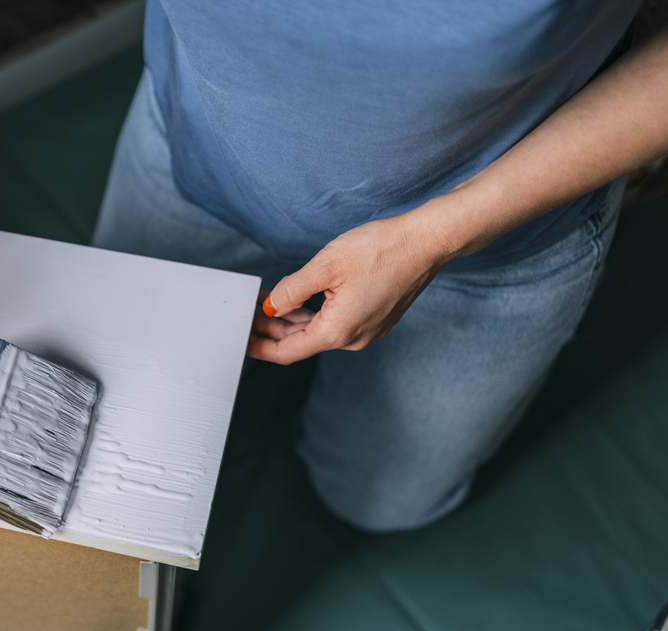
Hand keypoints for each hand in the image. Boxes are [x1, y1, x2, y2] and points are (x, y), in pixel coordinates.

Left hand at [247, 211, 455, 364]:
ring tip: (267, 304)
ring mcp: (366, 329)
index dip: (259, 347)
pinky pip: (335, 322)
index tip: (240, 340)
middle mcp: (353, 337)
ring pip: (318, 331)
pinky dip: (312, 314)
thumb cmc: (381, 250)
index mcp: (337, 331)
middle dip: (271, 329)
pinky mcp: (374, 318)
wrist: (427, 241)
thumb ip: (291, 290)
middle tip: (247, 314)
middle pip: (301, 342)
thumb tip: (271, 306)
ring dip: (291, 320)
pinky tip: (298, 300)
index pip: (287, 351)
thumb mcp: (324, 266)